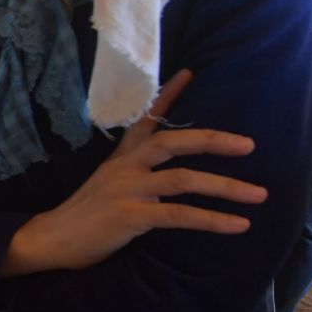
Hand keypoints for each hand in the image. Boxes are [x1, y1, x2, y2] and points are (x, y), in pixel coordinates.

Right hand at [2, 70, 266, 276]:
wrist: (52, 239)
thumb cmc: (84, 216)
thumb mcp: (109, 185)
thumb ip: (137, 175)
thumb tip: (170, 175)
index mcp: (121, 157)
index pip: (146, 119)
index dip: (168, 95)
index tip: (189, 72)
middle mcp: (125, 166)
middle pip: (173, 141)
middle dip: (214, 140)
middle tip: (249, 144)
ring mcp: (128, 189)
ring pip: (184, 179)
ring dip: (226, 187)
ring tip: (259, 195)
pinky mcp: (131, 215)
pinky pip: (180, 215)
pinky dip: (213, 220)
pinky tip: (239, 225)